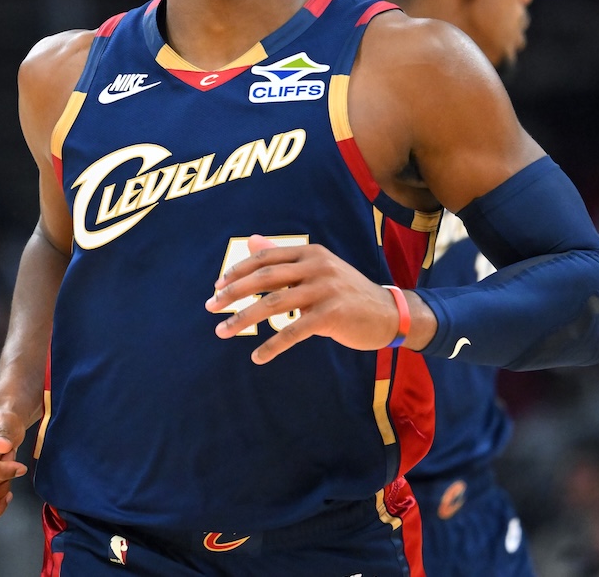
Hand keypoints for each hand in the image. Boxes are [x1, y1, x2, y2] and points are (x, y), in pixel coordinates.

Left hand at [207, 234, 399, 363]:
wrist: (387, 313)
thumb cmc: (345, 293)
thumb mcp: (316, 270)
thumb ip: (284, 258)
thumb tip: (252, 241)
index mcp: (310, 253)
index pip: (265, 258)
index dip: (238, 271)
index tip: (217, 287)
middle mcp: (317, 266)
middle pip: (264, 278)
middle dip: (233, 293)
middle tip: (211, 306)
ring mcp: (325, 290)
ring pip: (274, 304)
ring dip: (244, 319)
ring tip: (222, 331)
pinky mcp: (332, 315)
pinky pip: (294, 331)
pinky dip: (273, 345)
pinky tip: (257, 356)